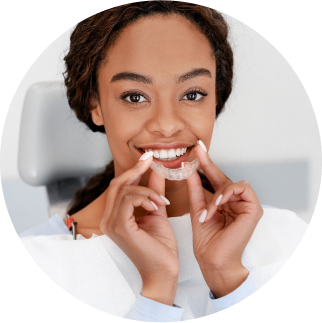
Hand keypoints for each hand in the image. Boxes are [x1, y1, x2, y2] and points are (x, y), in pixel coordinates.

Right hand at [99, 152, 178, 304]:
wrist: (164, 272)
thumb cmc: (160, 248)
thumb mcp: (157, 212)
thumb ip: (153, 192)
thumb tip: (156, 172)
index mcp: (115, 217)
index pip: (119, 187)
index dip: (133, 170)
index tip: (147, 158)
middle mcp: (108, 219)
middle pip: (117, 184)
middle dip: (135, 170)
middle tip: (151, 160)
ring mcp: (111, 224)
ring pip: (124, 190)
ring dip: (147, 190)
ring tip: (161, 200)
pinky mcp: (119, 227)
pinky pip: (129, 199)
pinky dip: (145, 197)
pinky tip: (157, 206)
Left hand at [186, 141, 262, 296]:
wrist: (212, 259)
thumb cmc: (206, 239)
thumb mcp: (197, 207)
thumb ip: (196, 188)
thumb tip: (189, 168)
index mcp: (223, 201)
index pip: (214, 178)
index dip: (206, 163)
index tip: (197, 148)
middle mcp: (235, 201)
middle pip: (223, 177)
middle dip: (209, 164)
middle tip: (198, 151)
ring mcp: (246, 204)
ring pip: (231, 183)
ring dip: (217, 193)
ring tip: (209, 210)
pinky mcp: (254, 209)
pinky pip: (241, 188)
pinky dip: (227, 194)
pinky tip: (218, 204)